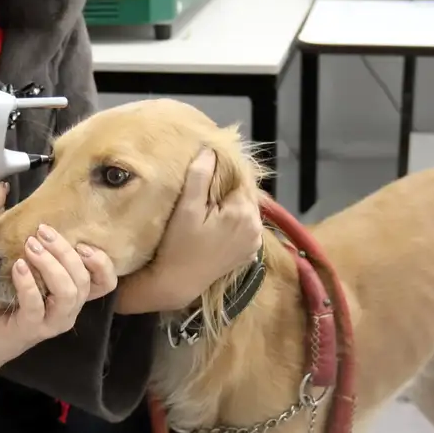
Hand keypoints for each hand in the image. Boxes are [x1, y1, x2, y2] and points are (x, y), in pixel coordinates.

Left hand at [0, 225, 117, 368]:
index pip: (106, 282)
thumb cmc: (5, 301)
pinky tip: (18, 266)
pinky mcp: (31, 329)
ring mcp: (53, 323)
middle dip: (65, 251)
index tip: (82, 242)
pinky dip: (28, 282)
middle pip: (83, 280)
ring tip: (31, 246)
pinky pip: (36, 304)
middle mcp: (69, 311)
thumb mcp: (26, 273)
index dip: (102, 262)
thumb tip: (35, 218)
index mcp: (73, 296)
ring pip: (67, 292)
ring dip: (50, 265)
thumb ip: (37, 253)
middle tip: (42, 232)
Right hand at [116, 149, 262, 313]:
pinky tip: (215, 225)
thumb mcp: (186, 209)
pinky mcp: (249, 253)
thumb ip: (199, 177)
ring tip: (209, 206)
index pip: (240, 179)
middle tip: (204, 190)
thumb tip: (209, 151)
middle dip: (228, 189)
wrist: (177, 283)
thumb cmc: (178, 245)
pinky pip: (245, 227)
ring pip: (245, 210)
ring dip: (231, 205)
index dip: (223, 173)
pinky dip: (234, 221)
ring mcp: (254, 242)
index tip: (206, 172)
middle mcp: (256, 227)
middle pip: (244, 194)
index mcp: (243, 213)